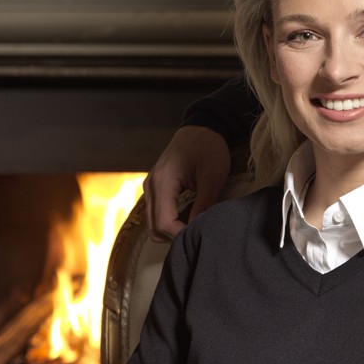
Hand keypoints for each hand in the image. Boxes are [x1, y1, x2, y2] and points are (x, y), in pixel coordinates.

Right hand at [145, 126, 231, 241]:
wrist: (202, 127)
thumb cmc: (209, 148)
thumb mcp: (213, 177)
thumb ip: (204, 205)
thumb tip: (198, 229)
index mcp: (162, 182)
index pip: (164, 223)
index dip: (181, 235)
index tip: (200, 236)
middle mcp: (151, 185)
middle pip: (155, 227)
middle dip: (175, 235)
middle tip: (198, 234)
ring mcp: (150, 186)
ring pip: (153, 222)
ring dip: (172, 229)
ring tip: (195, 225)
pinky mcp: (155, 186)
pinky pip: (157, 212)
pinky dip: (170, 219)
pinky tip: (189, 216)